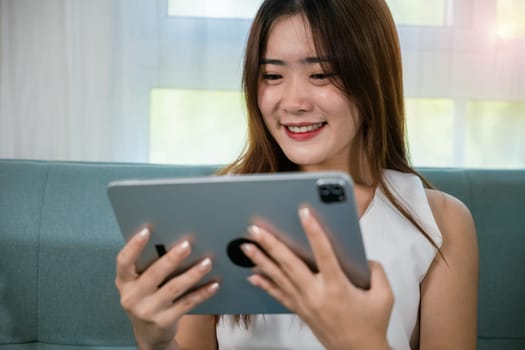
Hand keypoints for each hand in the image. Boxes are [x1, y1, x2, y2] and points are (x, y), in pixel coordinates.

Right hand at [115, 228, 219, 349]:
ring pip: (173, 288)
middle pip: (153, 274)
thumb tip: (174, 240)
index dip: (134, 246)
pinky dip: (202, 293)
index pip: (123, 261)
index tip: (147, 230)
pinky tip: (214, 284)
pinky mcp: (164, 321)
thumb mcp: (139, 284)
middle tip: (188, 244)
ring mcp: (147, 311)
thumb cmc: (147, 298)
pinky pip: (187, 303)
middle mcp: (132, 297)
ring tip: (207, 262)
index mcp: (124, 282)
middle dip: (172, 258)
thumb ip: (148, 266)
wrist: (148, 334)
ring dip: (192, 274)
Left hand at [241, 207, 392, 349]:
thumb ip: (376, 271)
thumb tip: (363, 257)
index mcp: (337, 287)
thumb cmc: (371, 324)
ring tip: (246, 246)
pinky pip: (278, 295)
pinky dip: (265, 284)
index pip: (323, 253)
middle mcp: (316, 293)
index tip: (303, 213)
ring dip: (261, 260)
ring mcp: (305, 303)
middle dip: (271, 244)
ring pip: (279, 277)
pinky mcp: (300, 310)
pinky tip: (252, 275)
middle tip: (256, 228)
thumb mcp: (384, 296)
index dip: (313, 231)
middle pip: (289, 264)